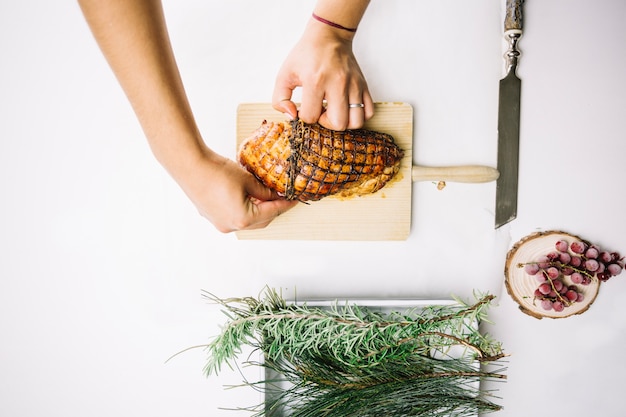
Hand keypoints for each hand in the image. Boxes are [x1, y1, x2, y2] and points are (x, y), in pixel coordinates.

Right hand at [179, 150, 297, 232]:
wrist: (190, 165)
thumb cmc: (217, 172)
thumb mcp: (248, 179)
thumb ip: (264, 190)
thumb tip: (274, 194)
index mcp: (244, 218)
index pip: (272, 212)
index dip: (285, 204)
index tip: (295, 199)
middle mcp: (231, 225)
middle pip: (260, 221)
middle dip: (273, 209)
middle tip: (282, 197)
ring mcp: (220, 223)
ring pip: (246, 220)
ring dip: (258, 210)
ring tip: (266, 196)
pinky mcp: (212, 216)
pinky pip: (234, 216)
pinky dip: (244, 209)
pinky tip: (248, 197)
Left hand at [272, 21, 373, 130]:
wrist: (329, 36)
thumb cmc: (306, 55)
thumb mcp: (284, 74)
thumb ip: (280, 99)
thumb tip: (293, 116)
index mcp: (315, 80)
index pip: (311, 116)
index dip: (304, 117)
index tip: (304, 107)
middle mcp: (337, 83)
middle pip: (338, 123)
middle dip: (326, 123)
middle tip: (320, 112)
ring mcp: (353, 85)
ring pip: (356, 122)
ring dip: (343, 122)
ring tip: (334, 111)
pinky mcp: (363, 85)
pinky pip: (368, 112)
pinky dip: (357, 116)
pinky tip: (345, 108)